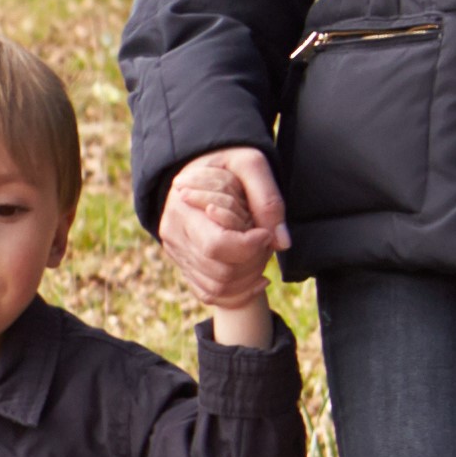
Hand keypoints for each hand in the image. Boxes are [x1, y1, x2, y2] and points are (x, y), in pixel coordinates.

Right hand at [159, 146, 287, 306]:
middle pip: (220, 272)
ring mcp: (177, 252)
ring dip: (249, 278)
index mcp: (183, 208)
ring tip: (259, 253)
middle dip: (253, 262)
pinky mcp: (185, 264)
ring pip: (218, 287)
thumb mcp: (251, 164)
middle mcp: (173, 234)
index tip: (264, 232)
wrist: (201, 166)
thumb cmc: (227, 162)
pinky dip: (239, 291)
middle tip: (264, 240)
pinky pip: (211, 294)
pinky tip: (255, 274)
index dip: (249, 246)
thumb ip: (268, 200)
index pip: (216, 246)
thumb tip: (281, 243)